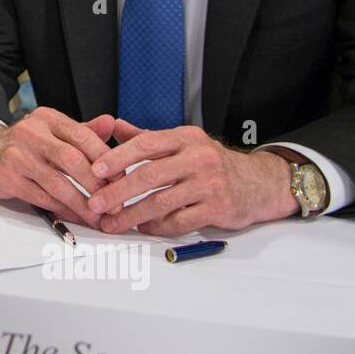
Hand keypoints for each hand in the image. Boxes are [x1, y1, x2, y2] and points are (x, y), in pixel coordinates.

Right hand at [0, 108, 117, 227]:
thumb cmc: (26, 143)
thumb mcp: (52, 130)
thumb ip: (84, 131)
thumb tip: (113, 123)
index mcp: (46, 118)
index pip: (83, 136)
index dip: (106, 159)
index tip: (121, 178)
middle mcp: (30, 134)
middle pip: (71, 160)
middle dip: (97, 185)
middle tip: (114, 202)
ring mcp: (16, 156)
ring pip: (57, 184)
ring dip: (82, 204)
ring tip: (98, 216)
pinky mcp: (7, 178)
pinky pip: (42, 198)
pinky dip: (63, 210)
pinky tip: (76, 216)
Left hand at [88, 119, 298, 234]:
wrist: (259, 183)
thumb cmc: (212, 163)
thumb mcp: (183, 143)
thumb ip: (148, 137)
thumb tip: (113, 126)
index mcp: (186, 138)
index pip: (147, 144)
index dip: (118, 157)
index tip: (95, 169)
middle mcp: (199, 158)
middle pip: (150, 175)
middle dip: (118, 191)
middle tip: (96, 204)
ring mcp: (210, 184)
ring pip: (162, 202)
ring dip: (132, 215)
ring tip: (112, 223)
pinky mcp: (218, 209)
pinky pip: (180, 221)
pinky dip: (157, 226)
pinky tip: (143, 227)